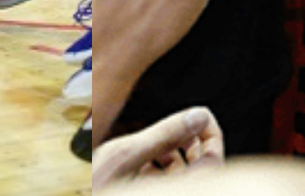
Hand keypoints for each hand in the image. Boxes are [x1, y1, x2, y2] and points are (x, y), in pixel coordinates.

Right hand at [91, 107, 223, 184]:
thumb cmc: (92, 187)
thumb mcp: (125, 155)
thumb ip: (164, 134)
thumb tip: (198, 115)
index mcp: (174, 190)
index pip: (213, 164)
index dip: (211, 136)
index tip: (200, 116)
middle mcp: (172, 192)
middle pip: (199, 169)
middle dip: (189, 141)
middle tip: (178, 123)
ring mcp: (157, 193)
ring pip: (179, 174)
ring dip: (170, 152)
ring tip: (151, 138)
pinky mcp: (141, 192)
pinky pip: (161, 181)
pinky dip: (155, 165)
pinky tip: (137, 156)